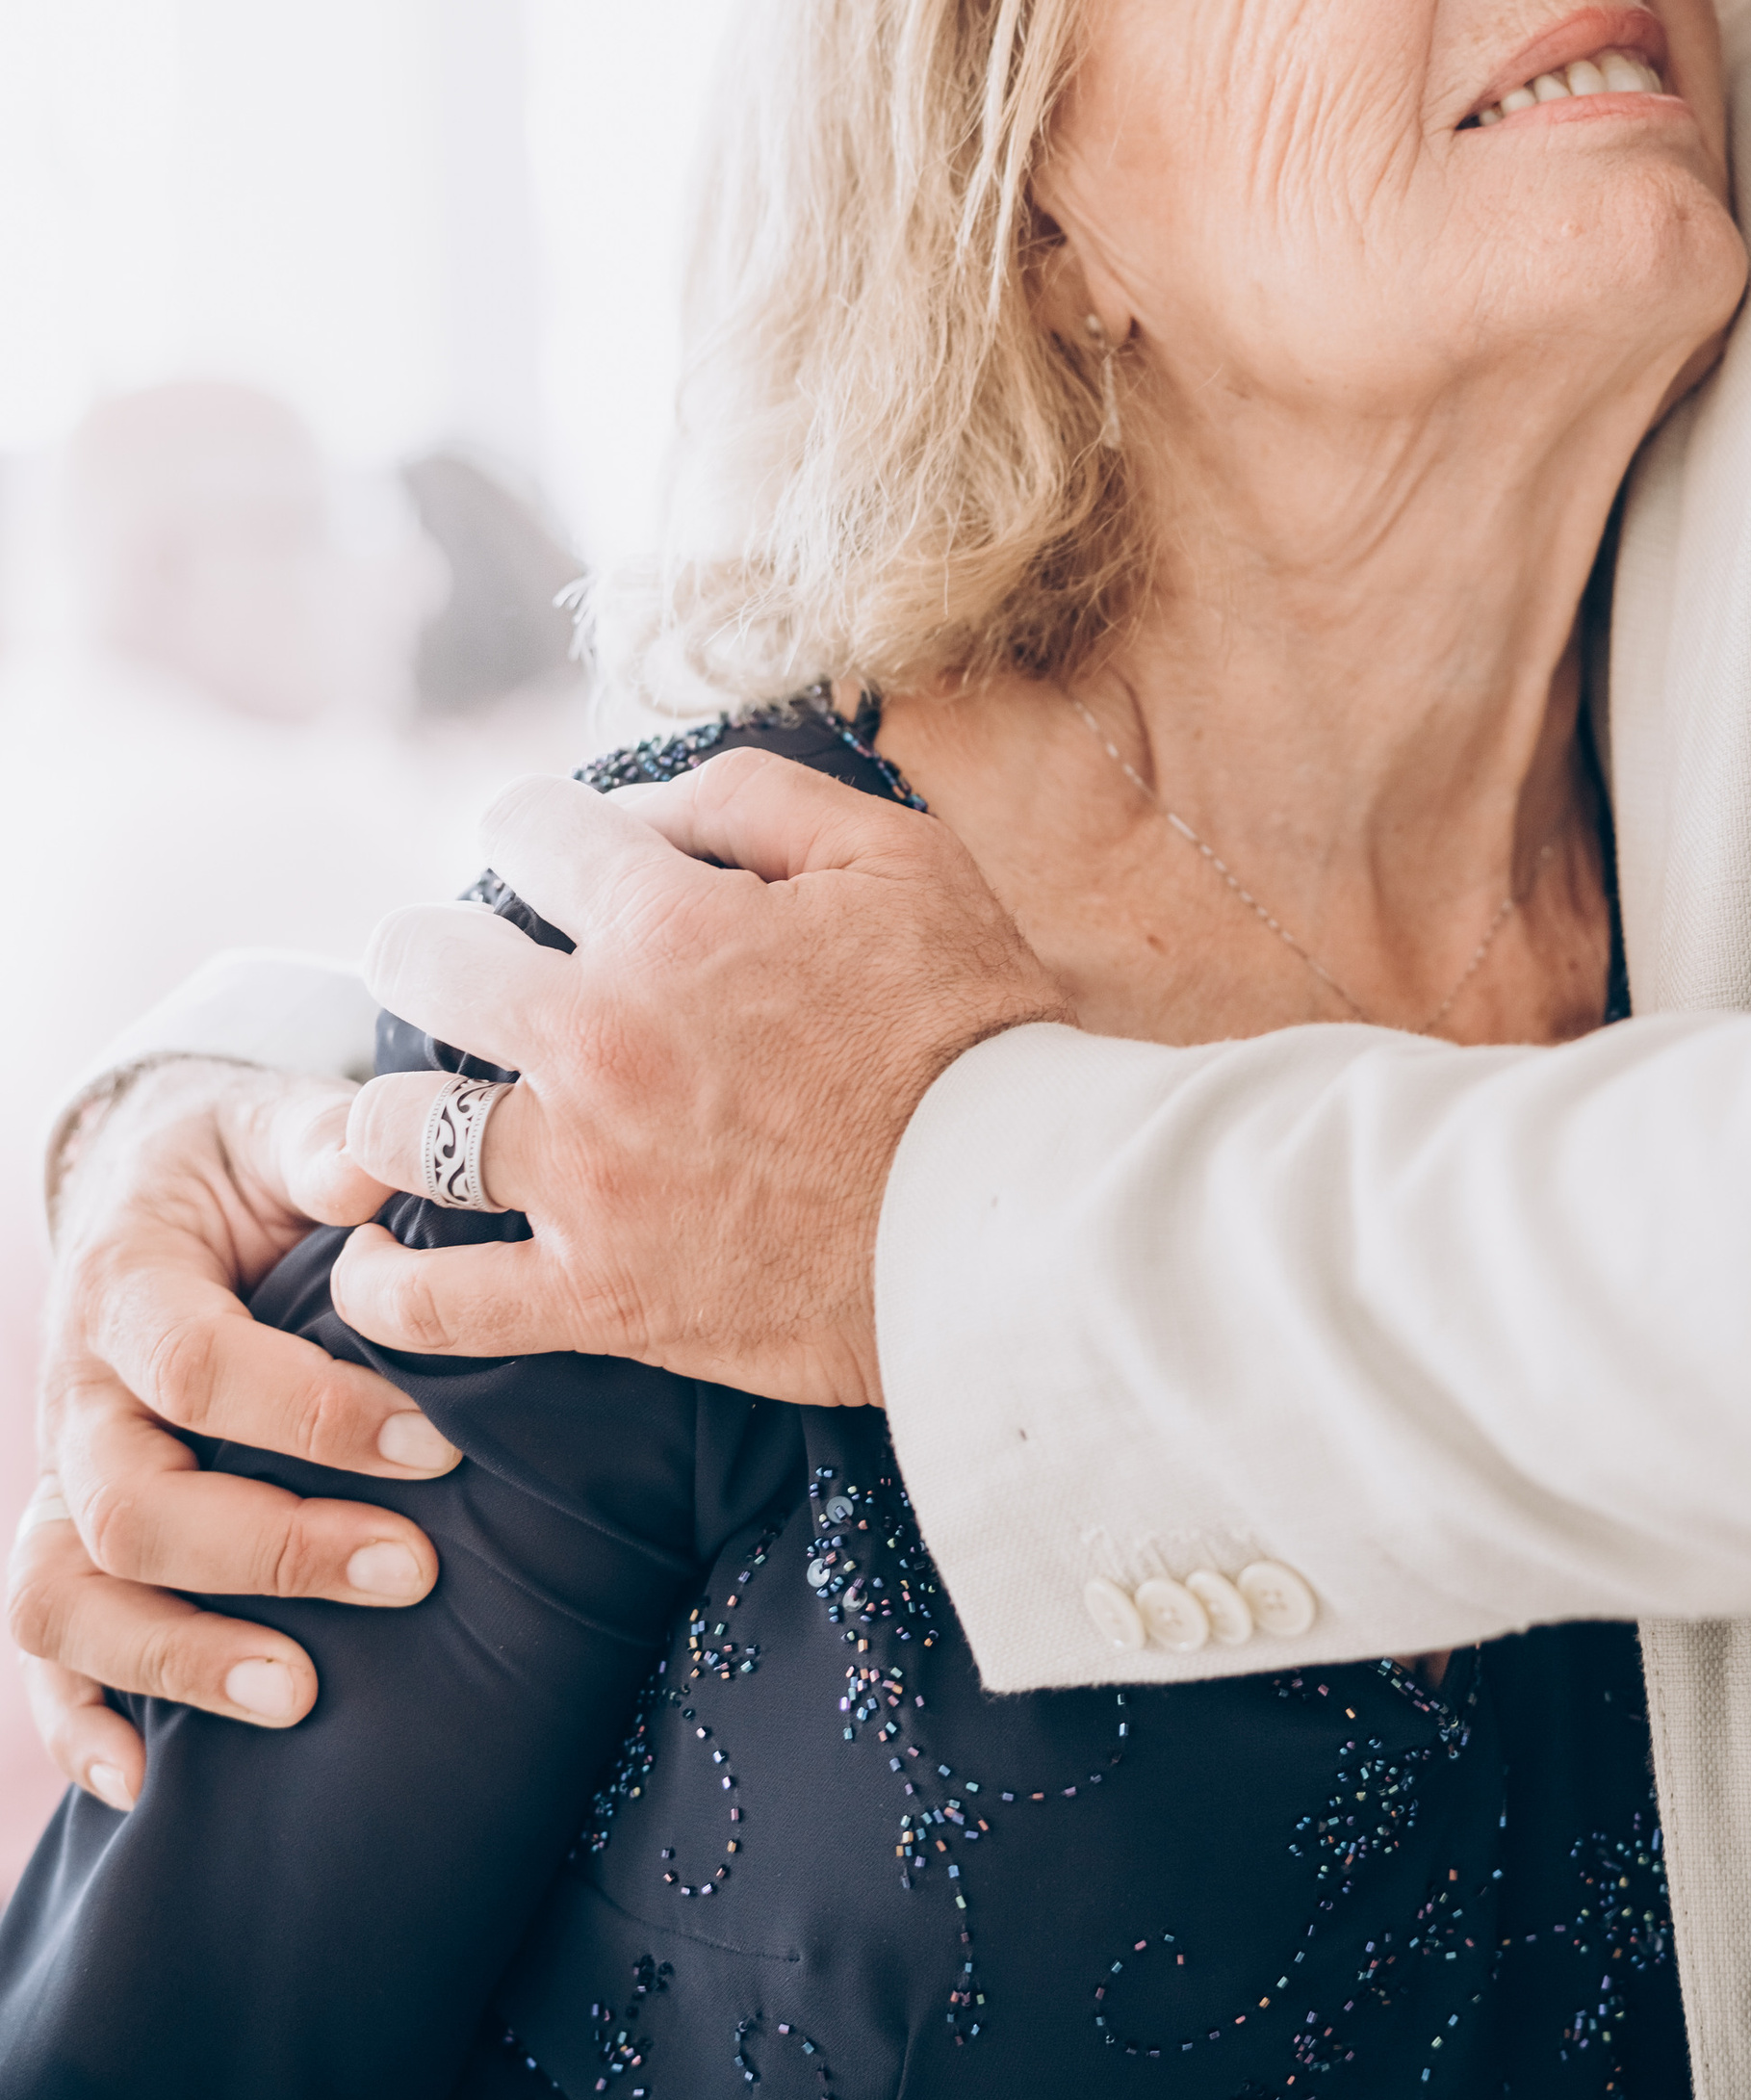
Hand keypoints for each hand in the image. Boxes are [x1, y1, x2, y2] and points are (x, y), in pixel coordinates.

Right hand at [10, 1061, 461, 1810]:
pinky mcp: (66, 1534)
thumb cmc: (239, 1161)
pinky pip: (39, 1645)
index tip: (436, 1446)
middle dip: (271, 1550)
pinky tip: (147, 1781)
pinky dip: (78, 1719)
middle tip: (412, 1572)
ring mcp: (60, 1473)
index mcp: (128, 1283)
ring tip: (300, 1694)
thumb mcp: (275, 1124)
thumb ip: (324, 1144)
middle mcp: (78, 1392)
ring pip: (65, 1591)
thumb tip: (381, 1165)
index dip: (313, 1416)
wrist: (148, 1181)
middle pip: (129, 1503)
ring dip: (175, 1655)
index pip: (198, 1368)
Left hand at [336, 749, 1065, 1403]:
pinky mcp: (600, 1298)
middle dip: (437, 948)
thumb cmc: (975, 1030)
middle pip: (421, 961)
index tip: (550, 859)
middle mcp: (604, 1043)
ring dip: (398, 1107)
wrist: (1022, 1221)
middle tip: (473, 973)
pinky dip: (386, 1285)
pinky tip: (380, 1262)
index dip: (533, 828)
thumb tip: (640, 806)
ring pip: (398, 1128)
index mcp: (673, 925)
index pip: (521, 828)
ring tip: (425, 1109)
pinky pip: (434, 1303)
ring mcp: (590, 1179)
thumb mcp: (897, 857)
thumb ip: (753, 797)